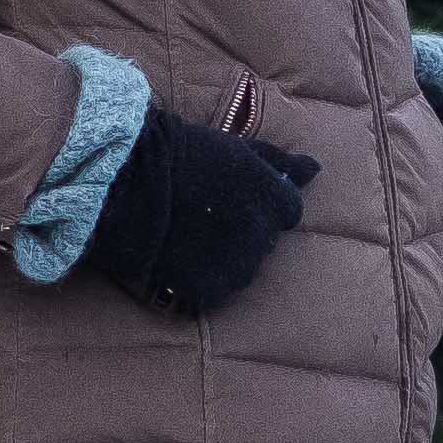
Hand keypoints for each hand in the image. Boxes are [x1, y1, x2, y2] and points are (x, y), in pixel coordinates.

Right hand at [83, 107, 320, 319]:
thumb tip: (314, 168)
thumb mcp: (237, 149)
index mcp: (273, 199)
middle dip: (242, 232)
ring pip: (241, 272)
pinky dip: (198, 283)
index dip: (261, 205)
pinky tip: (178, 261)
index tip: (233, 198)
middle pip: (264, 244)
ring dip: (223, 261)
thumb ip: (280, 162)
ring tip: (189, 238)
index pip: (288, 212)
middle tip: (205, 216)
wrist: (128, 179)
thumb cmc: (181, 154)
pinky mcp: (207, 290)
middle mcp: (262, 234)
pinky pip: (213, 294)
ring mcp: (236, 265)